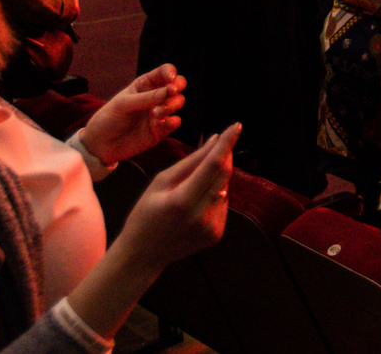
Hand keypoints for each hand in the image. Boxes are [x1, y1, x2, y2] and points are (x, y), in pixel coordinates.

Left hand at [79, 66, 187, 165]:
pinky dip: (173, 121)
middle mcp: (155, 96)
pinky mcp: (161, 129)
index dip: (170, 72)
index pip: (164, 71)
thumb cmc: (109, 118)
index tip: (170, 80)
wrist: (101, 145)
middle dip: (178, 86)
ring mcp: (159, 112)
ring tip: (157, 113)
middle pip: (177, 85)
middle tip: (172, 92)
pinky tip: (162, 123)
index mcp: (145, 85)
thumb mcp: (123, 104)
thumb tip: (170, 90)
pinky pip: (175, 122)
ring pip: (178, 102)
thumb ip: (146, 98)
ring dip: (173, 104)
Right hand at [114, 126, 237, 269]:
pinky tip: (195, 205)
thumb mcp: (160, 183)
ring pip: (224, 189)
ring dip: (216, 179)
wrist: (142, 255)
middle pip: (224, 175)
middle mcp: (201, 215)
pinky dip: (214, 196)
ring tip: (192, 187)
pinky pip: (222, 205)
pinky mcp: (216, 234)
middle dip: (224, 156)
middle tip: (219, 145)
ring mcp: (211, 227)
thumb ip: (190, 161)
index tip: (237, 126)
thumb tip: (215, 140)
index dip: (227, 144)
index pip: (212, 165)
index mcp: (183, 201)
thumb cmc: (145, 214)